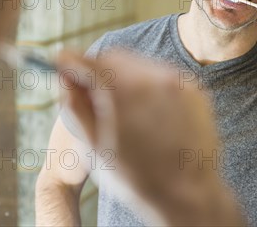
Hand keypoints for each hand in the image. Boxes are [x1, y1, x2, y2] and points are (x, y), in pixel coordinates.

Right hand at [57, 50, 243, 225]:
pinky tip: (145, 112)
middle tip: (89, 88)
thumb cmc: (136, 178)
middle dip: (98, 68)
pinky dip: (147, 84)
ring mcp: (178, 83)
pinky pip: (162, 75)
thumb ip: (76, 106)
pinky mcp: (195, 90)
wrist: (189, 197)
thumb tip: (65, 77)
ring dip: (123, 75)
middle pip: (114, 58)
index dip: (71, 62)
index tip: (61, 62)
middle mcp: (153, 80)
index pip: (89, 62)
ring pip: (139, 64)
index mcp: (124, 93)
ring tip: (120, 108)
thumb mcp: (94, 146)